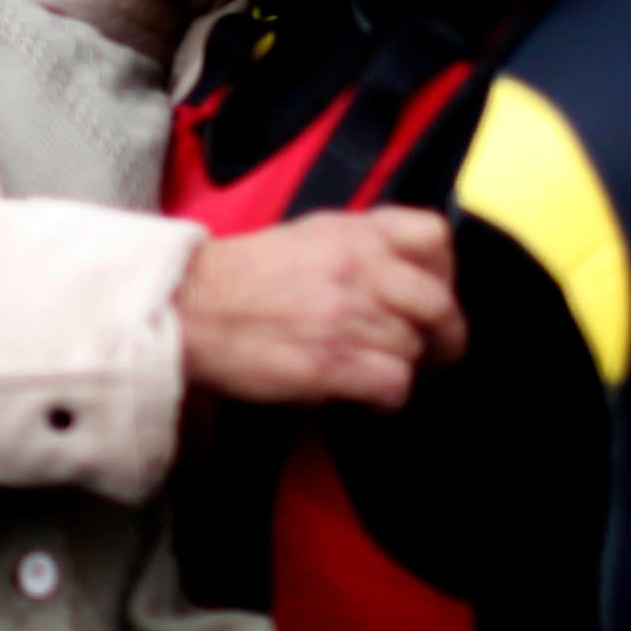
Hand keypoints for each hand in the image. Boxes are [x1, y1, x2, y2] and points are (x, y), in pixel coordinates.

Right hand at [176, 210, 465, 410]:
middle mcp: (358, 268)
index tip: (435, 293)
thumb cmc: (234, 278)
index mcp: (351, 232)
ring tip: (374, 373)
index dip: (446, 272)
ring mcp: (348, 315)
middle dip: (443, 337)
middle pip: (440, 305)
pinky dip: (387, 398)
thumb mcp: (304, 236)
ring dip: (403, 368)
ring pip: (416, 349)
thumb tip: (400, 273)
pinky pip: (395, 384)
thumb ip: (357, 246)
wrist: (185, 308)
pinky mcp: (334, 362)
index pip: (435, 237)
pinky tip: (366, 398)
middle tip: (433, 353)